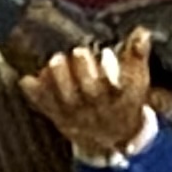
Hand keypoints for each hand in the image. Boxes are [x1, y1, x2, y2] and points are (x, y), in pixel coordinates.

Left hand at [19, 29, 158, 162]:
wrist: (111, 139)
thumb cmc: (123, 103)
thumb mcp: (136, 82)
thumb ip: (137, 55)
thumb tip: (142, 32)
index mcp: (114, 96)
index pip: (111, 84)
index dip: (106, 68)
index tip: (103, 53)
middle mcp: (92, 106)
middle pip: (85, 89)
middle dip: (79, 68)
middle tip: (76, 53)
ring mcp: (72, 112)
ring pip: (60, 97)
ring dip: (54, 77)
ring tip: (53, 63)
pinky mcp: (55, 115)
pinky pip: (40, 103)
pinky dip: (32, 91)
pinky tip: (29, 77)